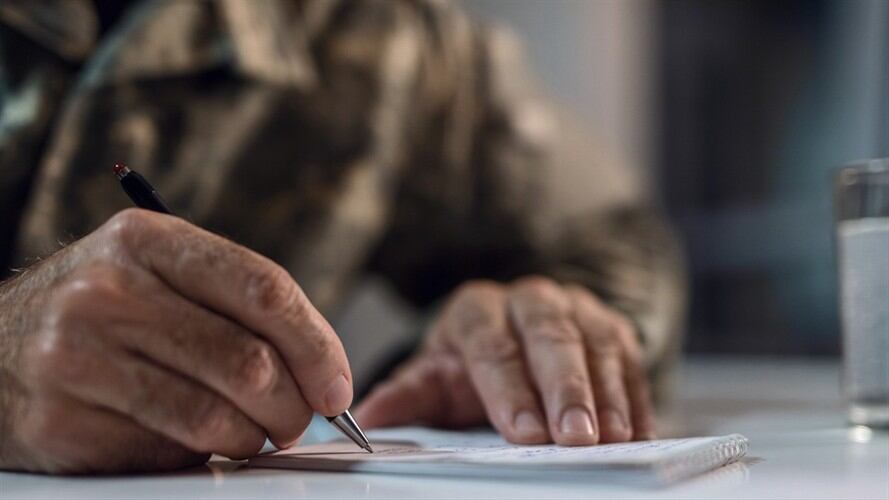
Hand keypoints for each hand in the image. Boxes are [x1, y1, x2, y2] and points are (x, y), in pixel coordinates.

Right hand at [0, 209, 351, 472]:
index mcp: (146, 241)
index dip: (317, 344)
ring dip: (254, 437)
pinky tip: (196, 441)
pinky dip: (200, 455)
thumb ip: (232, 304)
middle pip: (248, 360)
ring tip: (253, 432)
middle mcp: (107, 291)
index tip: (337, 383)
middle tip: (299, 418)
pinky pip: (167, 451)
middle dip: (294, 404)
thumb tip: (320, 368)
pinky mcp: (62, 421)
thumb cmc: (97, 313)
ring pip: (215, 415)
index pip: (264, 289)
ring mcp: (77, 356)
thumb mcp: (154, 275)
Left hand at [355, 277, 654, 445]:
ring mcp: (575, 308)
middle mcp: (528, 299)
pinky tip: (636, 431)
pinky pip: (630, 358)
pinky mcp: (611, 326)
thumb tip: (369, 417)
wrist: (515, 336)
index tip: (523, 430)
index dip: (509, 389)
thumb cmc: (472, 364)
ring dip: (607, 393)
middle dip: (565, 388)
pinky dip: (634, 397)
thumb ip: (408, 396)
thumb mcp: (436, 379)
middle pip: (549, 336)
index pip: (492, 345)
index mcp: (477, 309)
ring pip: (596, 343)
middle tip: (574, 436)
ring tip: (611, 437)